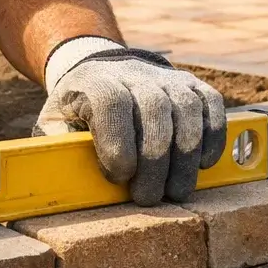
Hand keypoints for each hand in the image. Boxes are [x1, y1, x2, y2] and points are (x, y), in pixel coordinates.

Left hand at [35, 37, 226, 205]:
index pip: (112, 104)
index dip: (118, 143)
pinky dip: (213, 136)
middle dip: (155, 161)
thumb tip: (66, 182)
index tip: (119, 177)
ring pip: (186, 110)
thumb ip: (59, 149)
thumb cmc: (76, 109)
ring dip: (185, 157)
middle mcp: (134, 74)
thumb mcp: (55, 123)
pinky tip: (202, 164)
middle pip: (154, 110)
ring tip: (177, 191)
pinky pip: (211, 105)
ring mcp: (166, 77)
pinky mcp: (191, 84)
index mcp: (94, 82)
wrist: (99, 69)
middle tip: (150, 198)